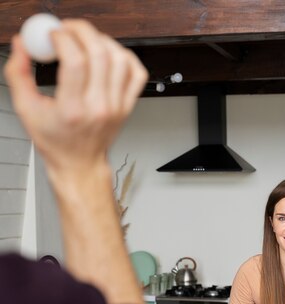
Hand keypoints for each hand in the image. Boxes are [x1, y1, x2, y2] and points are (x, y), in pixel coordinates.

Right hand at [4, 19, 147, 176]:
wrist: (80, 164)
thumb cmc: (56, 142)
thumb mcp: (27, 111)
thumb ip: (18, 75)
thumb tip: (22, 44)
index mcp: (72, 110)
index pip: (75, 63)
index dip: (63, 39)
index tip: (53, 36)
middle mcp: (98, 108)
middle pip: (99, 54)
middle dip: (81, 31)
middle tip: (68, 30)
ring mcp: (116, 107)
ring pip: (120, 59)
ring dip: (102, 40)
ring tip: (86, 41)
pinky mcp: (127, 106)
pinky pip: (137, 73)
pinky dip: (126, 56)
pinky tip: (109, 55)